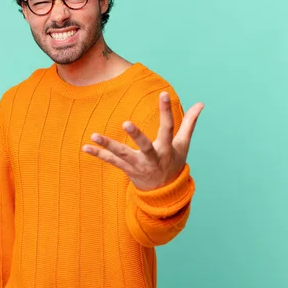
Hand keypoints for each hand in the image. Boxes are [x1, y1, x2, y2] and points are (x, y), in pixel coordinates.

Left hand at [82, 91, 203, 190]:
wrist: (165, 194)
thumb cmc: (174, 163)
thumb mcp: (183, 145)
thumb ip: (190, 123)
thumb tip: (201, 103)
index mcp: (167, 148)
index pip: (168, 127)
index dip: (166, 111)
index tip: (164, 94)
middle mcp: (153, 158)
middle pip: (145, 146)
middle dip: (136, 135)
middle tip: (126, 123)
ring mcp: (139, 165)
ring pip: (122, 155)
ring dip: (108, 145)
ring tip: (94, 135)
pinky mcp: (127, 170)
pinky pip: (111, 162)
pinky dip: (98, 155)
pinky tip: (85, 147)